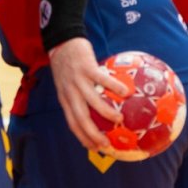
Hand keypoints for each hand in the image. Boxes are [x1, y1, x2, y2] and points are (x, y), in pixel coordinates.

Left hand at [47, 37, 126, 151]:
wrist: (61, 40)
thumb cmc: (67, 63)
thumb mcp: (65, 83)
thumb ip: (78, 95)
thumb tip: (96, 107)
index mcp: (65, 98)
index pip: (72, 123)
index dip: (82, 137)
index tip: (94, 148)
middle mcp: (70, 92)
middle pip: (81, 118)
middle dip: (92, 134)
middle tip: (106, 144)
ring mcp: (78, 81)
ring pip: (92, 102)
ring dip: (106, 113)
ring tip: (119, 120)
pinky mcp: (86, 68)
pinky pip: (102, 79)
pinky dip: (114, 87)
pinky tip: (125, 92)